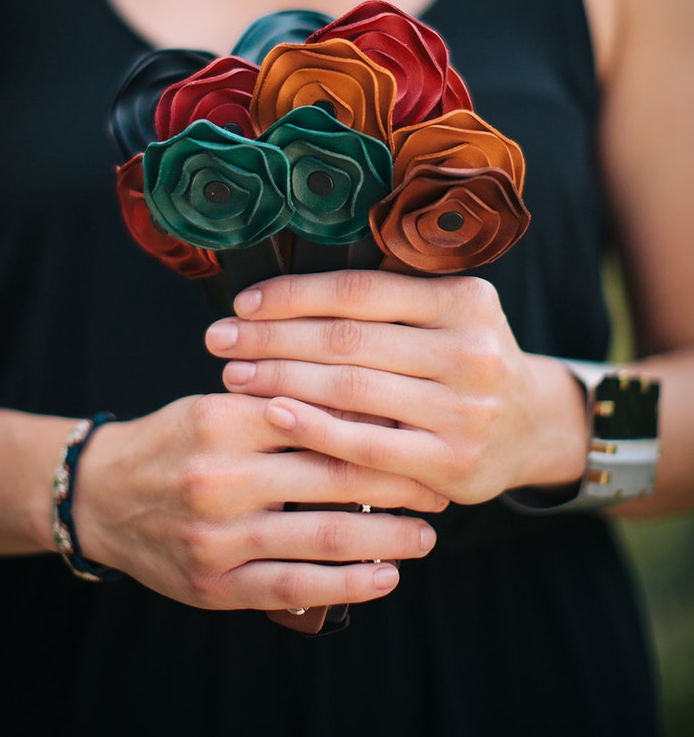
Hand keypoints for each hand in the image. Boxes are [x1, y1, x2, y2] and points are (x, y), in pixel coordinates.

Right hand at [72, 390, 437, 611]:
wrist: (99, 496)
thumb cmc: (171, 440)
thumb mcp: (215, 403)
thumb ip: (279, 405)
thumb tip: (367, 406)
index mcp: (222, 418)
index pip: (316, 415)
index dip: (375, 423)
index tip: (419, 426)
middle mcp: (219, 477)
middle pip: (329, 476)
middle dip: (396, 481)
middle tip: (439, 483)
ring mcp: (216, 537)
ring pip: (320, 537)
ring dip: (384, 537)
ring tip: (425, 534)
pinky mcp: (213, 585)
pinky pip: (293, 588)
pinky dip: (346, 585)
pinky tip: (384, 577)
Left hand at [206, 270, 588, 504]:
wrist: (534, 427)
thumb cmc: (466, 361)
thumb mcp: (447, 314)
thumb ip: (387, 303)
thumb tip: (285, 294)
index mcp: (464, 300)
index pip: (359, 291)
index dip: (294, 295)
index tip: (243, 303)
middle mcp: (470, 350)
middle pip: (347, 339)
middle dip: (272, 339)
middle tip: (221, 340)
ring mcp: (465, 410)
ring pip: (350, 389)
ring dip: (280, 381)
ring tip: (234, 375)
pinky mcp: (453, 464)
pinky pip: (366, 444)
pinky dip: (313, 429)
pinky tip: (272, 415)